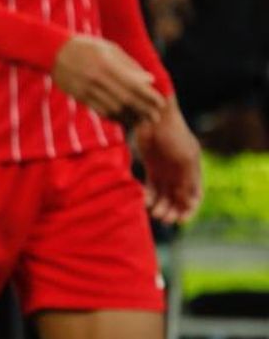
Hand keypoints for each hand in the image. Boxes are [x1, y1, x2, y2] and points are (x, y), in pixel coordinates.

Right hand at [51, 36, 165, 126]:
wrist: (53, 51)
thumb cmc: (86, 46)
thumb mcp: (110, 49)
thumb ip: (129, 65)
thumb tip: (149, 80)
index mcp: (107, 65)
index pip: (134, 85)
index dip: (149, 96)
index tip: (160, 103)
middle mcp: (97, 78)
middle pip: (125, 99)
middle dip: (143, 110)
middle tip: (155, 117)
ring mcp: (87, 89)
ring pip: (113, 108)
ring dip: (130, 117)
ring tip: (142, 121)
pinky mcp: (79, 96)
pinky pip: (99, 110)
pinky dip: (113, 117)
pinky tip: (123, 119)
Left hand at [134, 103, 201, 224]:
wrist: (153, 117)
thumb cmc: (173, 135)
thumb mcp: (185, 158)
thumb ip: (188, 179)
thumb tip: (190, 202)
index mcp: (194, 171)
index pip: (195, 196)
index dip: (189, 209)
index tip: (181, 220)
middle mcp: (181, 173)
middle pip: (178, 199)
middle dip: (172, 210)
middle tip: (163, 218)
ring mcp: (166, 170)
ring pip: (164, 195)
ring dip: (160, 206)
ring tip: (153, 212)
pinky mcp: (152, 167)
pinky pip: (152, 187)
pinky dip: (149, 196)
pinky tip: (144, 201)